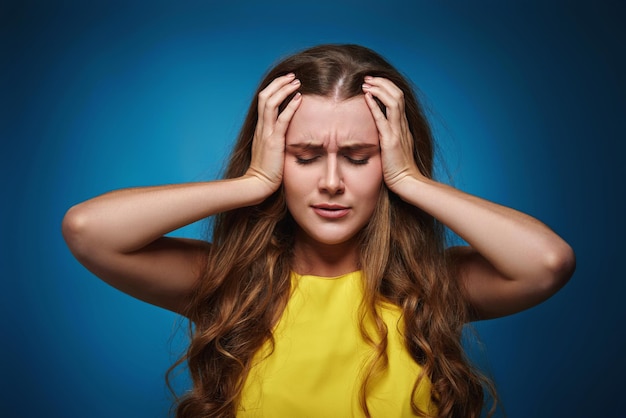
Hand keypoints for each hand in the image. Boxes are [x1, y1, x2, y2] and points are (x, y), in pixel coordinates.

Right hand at [246, 73, 301, 193]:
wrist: (258, 185)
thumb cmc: (266, 171)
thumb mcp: (270, 151)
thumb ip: (276, 140)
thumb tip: (287, 135)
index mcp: (260, 129)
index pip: (264, 101)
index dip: (274, 89)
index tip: (286, 82)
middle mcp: (261, 127)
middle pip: (265, 96)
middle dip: (279, 83)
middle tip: (292, 76)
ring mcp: (266, 133)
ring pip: (270, 103)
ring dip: (284, 89)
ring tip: (296, 82)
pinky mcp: (273, 141)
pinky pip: (281, 119)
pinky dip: (290, 107)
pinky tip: (299, 98)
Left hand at [362, 77, 422, 192]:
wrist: (407, 182)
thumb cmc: (398, 169)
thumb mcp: (394, 148)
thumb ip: (389, 137)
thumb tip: (378, 132)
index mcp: (403, 127)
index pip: (398, 99)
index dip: (387, 88)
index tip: (374, 83)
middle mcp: (402, 126)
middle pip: (398, 95)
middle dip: (383, 83)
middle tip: (368, 78)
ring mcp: (398, 132)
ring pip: (394, 101)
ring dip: (379, 89)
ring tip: (366, 83)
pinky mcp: (391, 141)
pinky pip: (383, 119)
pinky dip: (375, 106)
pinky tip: (367, 97)